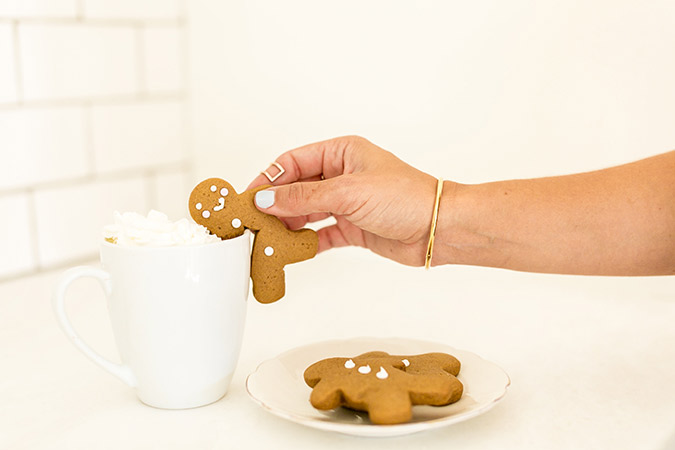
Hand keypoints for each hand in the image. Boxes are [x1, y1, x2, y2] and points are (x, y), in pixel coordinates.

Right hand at [246, 136, 438, 265]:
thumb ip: (304, 196)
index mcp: (342, 153)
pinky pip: (321, 234)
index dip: (269, 179)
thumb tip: (266, 199)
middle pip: (297, 188)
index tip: (249, 198)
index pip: (293, 162)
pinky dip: (307, 242)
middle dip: (275, 205)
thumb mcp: (348, 192)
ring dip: (288, 225)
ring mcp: (347, 203)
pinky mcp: (353, 227)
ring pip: (307, 212)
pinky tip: (293, 251)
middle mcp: (342, 175)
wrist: (438, 229)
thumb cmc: (405, 197)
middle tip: (253, 222)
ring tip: (268, 238)